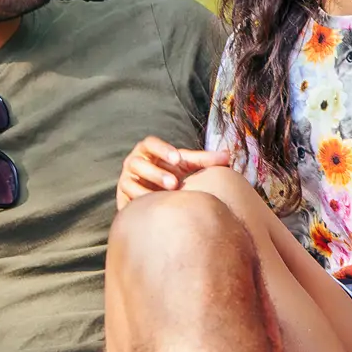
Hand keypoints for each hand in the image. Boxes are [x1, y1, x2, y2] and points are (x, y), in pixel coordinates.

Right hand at [116, 137, 230, 209]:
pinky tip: (153, 208)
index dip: (162, 149)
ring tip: (165, 197)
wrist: (157, 196)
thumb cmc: (173, 174)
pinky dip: (140, 202)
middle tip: (175, 184)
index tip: (177, 159)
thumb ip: (206, 160)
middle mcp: (134, 162)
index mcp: (149, 151)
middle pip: (139, 163)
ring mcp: (126, 179)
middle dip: (156, 173)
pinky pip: (127, 198)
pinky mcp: (123, 196)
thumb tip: (228, 155)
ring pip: (130, 181)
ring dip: (146, 189)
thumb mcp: (187, 165)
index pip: (150, 143)